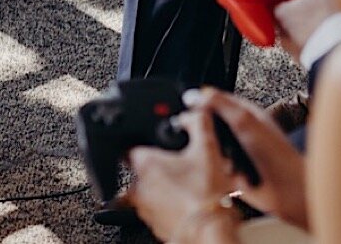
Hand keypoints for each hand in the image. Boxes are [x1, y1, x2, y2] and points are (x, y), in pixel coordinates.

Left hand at [127, 110, 241, 243]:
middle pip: (138, 169)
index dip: (139, 140)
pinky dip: (167, 205)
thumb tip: (197, 109)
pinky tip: (186, 202)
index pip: (128, 145)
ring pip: (146, 191)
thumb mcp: (207, 149)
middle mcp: (138, 187)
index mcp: (145, 164)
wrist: (211, 233)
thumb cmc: (206, 196)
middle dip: (155, 165)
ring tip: (184, 184)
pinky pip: (157, 210)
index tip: (153, 142)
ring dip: (160, 187)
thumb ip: (199, 123)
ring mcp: (145, 210)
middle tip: (176, 164)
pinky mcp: (155, 226)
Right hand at [187, 88, 309, 226]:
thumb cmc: (276, 154)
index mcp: (246, 113)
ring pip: (209, 145)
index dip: (201, 101)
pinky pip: (213, 166)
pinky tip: (224, 170)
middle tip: (198, 132)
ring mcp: (236, 152)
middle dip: (203, 128)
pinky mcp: (232, 172)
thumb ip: (219, 104)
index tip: (187, 105)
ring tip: (222, 156)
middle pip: (210, 123)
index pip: (217, 100)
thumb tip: (195, 94)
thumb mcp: (245, 120)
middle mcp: (240, 131)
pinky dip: (216, 168)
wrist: (287, 190)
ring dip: (211, 151)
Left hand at [271, 0, 340, 59]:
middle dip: (305, 4)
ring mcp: (297, 49)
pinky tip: (334, 29)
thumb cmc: (330, 22)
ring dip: (314, 20)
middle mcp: (284, 34)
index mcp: (280, 14)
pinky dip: (322, 35)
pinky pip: (314, 42)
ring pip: (303, 29)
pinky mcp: (312, 59)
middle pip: (291, 13)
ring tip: (331, 13)